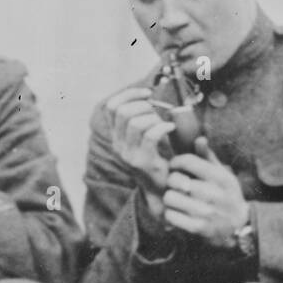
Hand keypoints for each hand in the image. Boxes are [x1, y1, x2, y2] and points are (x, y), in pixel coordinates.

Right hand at [103, 86, 175, 217]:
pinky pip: (151, 135)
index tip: (147, 94)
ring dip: (154, 118)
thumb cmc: (157, 158)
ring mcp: (129, 154)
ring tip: (164, 124)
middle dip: (144, 106)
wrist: (160, 188)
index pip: (111, 107)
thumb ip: (139, 119)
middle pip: (123, 112)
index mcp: (116, 137)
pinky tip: (171, 129)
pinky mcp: (143, 161)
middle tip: (157, 113)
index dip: (129, 94)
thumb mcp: (142, 137)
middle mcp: (118, 145)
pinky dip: (163, 127)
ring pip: (136, 122)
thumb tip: (146, 96)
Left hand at [164, 138, 249, 248]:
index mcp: (220, 177)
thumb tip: (199, 139)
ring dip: (169, 198)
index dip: (176, 162)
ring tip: (176, 198)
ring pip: (170, 198)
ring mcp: (206, 212)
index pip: (188, 161)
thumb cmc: (226, 194)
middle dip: (171, 180)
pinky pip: (170, 216)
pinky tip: (177, 212)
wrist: (238, 225)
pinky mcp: (198, 228)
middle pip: (175, 179)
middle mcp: (214, 194)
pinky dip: (170, 214)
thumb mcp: (223, 174)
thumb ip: (208, 157)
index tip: (175, 166)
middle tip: (175, 184)